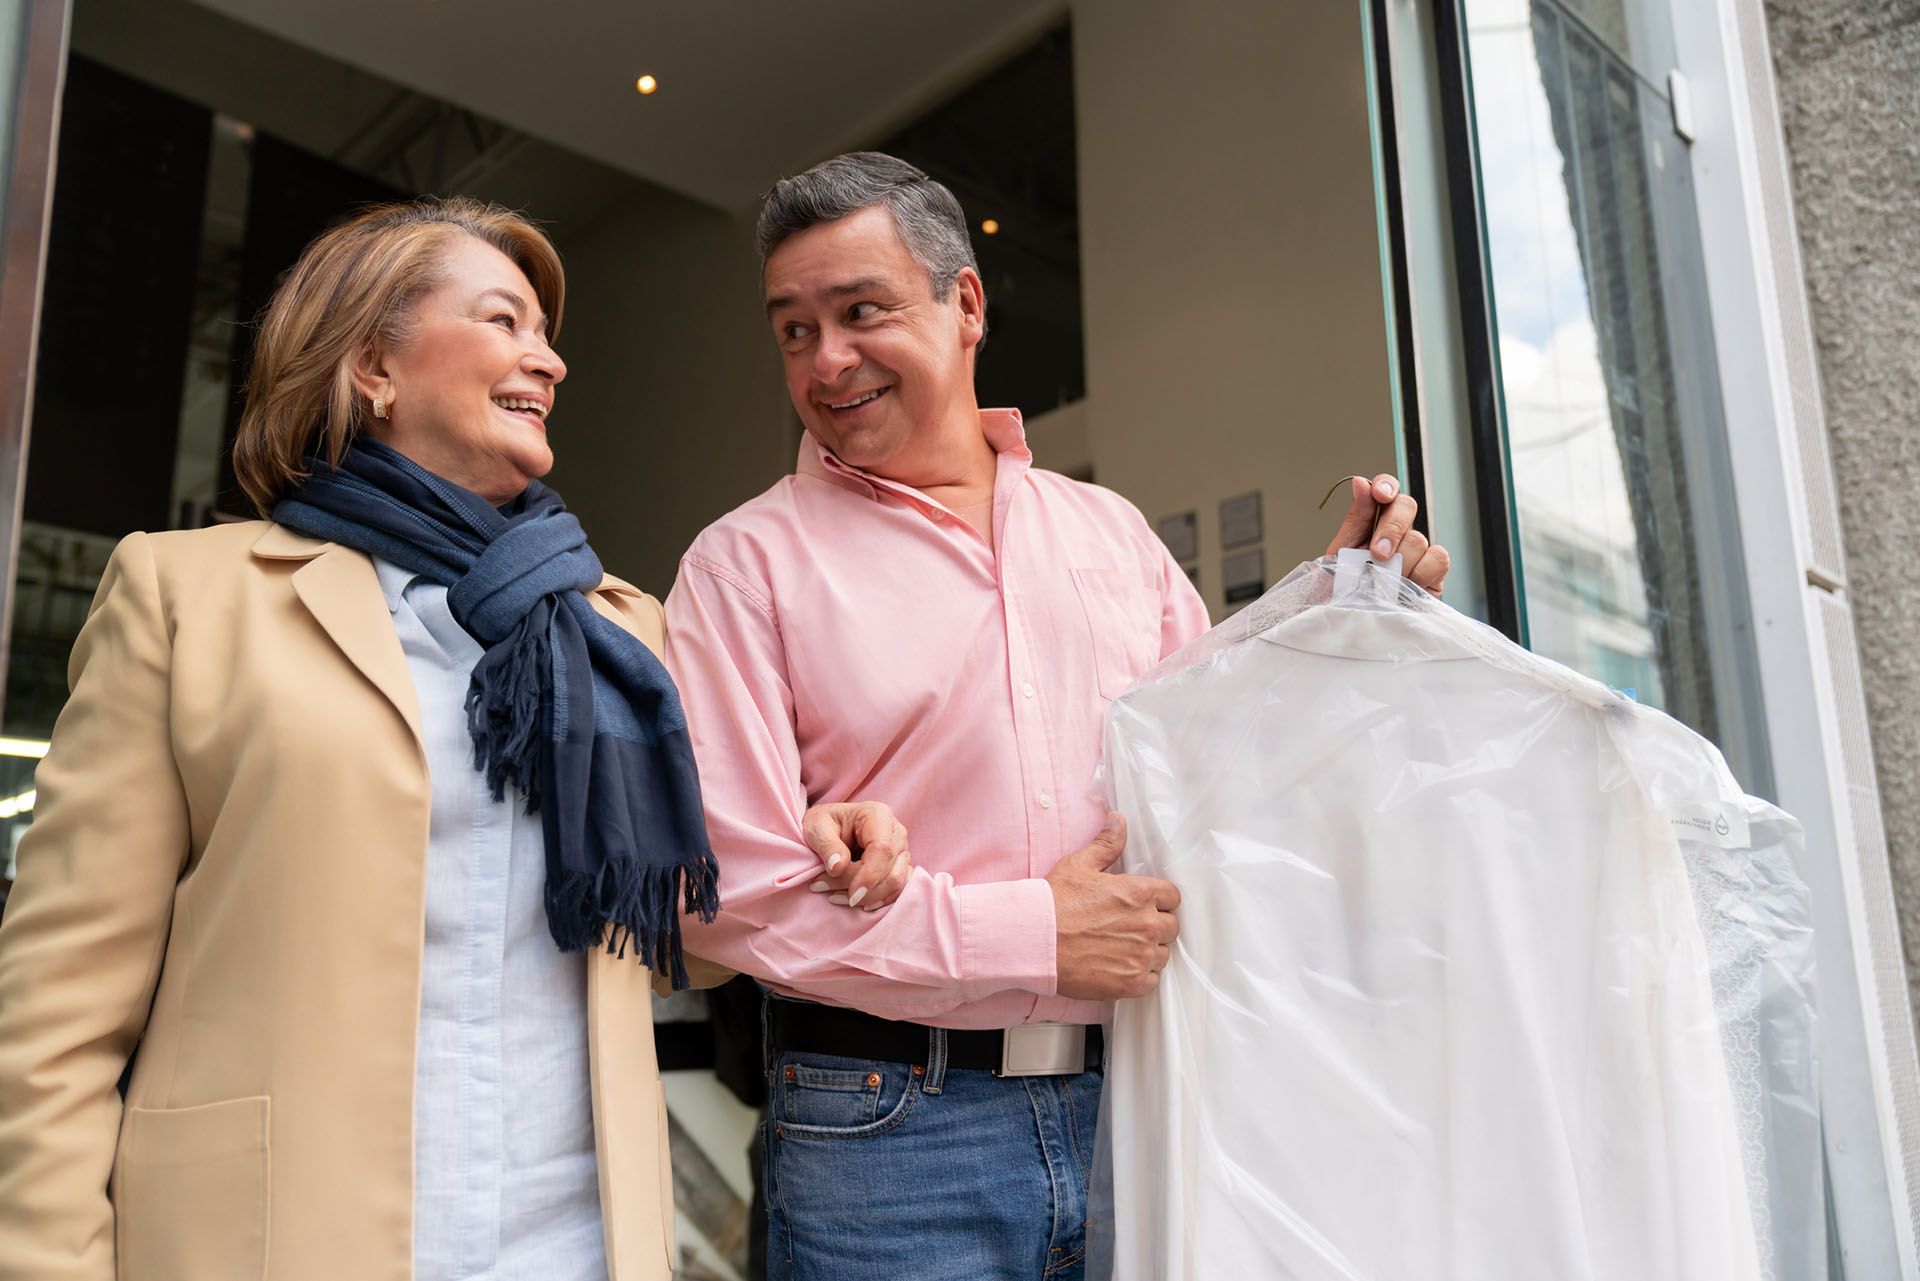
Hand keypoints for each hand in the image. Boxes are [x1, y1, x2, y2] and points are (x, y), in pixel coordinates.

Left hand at [801, 801, 912, 910]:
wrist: (829, 827)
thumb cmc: (824, 824)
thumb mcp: (816, 828)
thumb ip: (827, 846)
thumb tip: (838, 867)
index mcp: (878, 816)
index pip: (883, 849)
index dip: (869, 876)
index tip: (852, 896)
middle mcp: (896, 833)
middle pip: (890, 871)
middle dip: (862, 890)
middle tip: (826, 891)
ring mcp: (901, 852)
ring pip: (896, 883)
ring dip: (869, 898)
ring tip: (836, 897)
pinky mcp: (899, 867)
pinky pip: (898, 890)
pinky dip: (879, 900)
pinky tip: (858, 904)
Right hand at [1047, 813, 1180, 999]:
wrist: (1034, 940)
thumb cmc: (1054, 902)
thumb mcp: (1079, 865)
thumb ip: (1106, 844)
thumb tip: (1118, 820)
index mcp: (1139, 893)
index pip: (1173, 897)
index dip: (1159, 901)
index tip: (1144, 906)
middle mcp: (1147, 924)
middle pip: (1171, 926)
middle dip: (1155, 926)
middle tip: (1130, 928)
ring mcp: (1141, 955)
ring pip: (1163, 954)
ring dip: (1148, 952)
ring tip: (1123, 949)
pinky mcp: (1132, 982)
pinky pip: (1153, 980)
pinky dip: (1140, 976)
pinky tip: (1120, 967)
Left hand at [1325, 474, 1450, 594]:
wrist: (1352, 624)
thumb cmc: (1343, 592)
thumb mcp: (1340, 554)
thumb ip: (1355, 520)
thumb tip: (1361, 483)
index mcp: (1372, 523)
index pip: (1385, 491)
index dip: (1386, 486)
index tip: (1379, 494)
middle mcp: (1397, 533)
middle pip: (1406, 506)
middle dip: (1391, 528)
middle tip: (1378, 554)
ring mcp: (1417, 552)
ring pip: (1418, 538)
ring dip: (1399, 562)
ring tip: (1383, 583)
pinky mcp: (1434, 573)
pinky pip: (1438, 559)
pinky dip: (1421, 572)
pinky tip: (1405, 585)